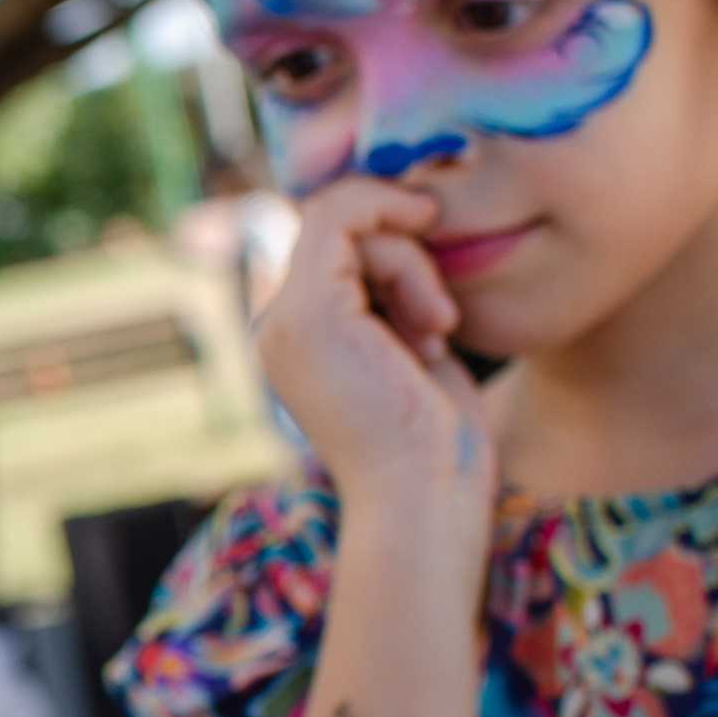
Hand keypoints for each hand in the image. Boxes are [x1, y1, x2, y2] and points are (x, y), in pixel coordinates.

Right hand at [255, 178, 493, 515]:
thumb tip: (409, 228)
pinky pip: (345, 223)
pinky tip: (434, 318)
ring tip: (438, 329)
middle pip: (335, 226)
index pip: (328, 243)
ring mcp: (283, 319)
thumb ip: (390, 295)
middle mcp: (276, 325)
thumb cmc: (433, 438)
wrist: (423, 495)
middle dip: (404, 250)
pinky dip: (405, 252)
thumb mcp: (409, 347)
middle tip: (439, 319)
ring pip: (343, 221)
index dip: (387, 237)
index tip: (441, 280)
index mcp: (296, 336)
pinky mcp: (308, 313)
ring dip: (411, 261)